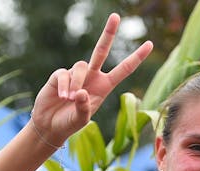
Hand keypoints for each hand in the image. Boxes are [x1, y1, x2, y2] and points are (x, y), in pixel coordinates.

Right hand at [30, 14, 152, 145]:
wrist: (50, 125)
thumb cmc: (69, 123)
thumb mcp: (80, 120)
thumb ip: (84, 108)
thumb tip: (81, 92)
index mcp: (104, 86)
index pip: (123, 70)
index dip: (136, 57)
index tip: (149, 44)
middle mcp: (92, 76)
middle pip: (101, 50)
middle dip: (108, 33)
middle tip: (116, 16)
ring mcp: (76, 74)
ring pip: (81, 66)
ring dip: (76, 83)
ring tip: (69, 99)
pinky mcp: (60, 75)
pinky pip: (64, 74)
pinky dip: (65, 86)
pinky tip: (61, 97)